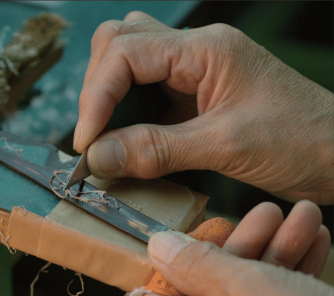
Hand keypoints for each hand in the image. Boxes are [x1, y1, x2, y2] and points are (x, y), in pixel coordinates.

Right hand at [75, 11, 333, 203]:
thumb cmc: (303, 142)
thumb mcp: (226, 149)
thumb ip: (156, 150)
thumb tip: (96, 157)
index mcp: (207, 49)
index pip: (125, 54)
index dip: (95, 97)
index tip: (86, 143)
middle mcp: (197, 49)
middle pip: (118, 43)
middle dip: (96, 90)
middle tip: (92, 139)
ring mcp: (197, 68)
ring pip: (128, 60)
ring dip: (108, 95)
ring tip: (105, 138)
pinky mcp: (197, 92)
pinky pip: (146, 89)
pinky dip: (127, 113)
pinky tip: (128, 143)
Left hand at [133, 200, 332, 295]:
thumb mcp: (252, 290)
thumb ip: (199, 264)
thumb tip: (158, 247)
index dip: (171, 264)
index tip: (195, 230)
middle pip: (206, 295)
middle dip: (244, 246)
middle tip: (267, 211)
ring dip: (276, 252)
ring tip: (304, 214)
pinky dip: (294, 277)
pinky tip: (318, 238)